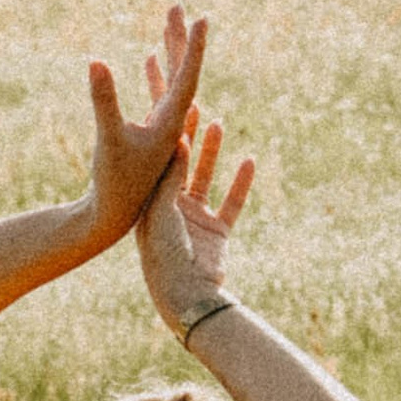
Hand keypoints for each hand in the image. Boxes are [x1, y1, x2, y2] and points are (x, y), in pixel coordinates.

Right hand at [82, 7, 206, 248]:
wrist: (112, 217)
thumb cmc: (112, 181)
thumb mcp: (109, 138)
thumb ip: (104, 99)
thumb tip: (95, 60)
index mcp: (172, 123)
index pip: (190, 77)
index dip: (195, 47)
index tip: (202, 18)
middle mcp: (173, 124)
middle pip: (184, 73)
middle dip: (180, 38)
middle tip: (178, 5)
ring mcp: (163, 129)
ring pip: (172, 82)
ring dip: (170, 51)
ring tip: (168, 21)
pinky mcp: (150, 136)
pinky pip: (159, 96)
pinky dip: (157, 75)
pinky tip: (150, 59)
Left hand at [138, 113, 255, 334]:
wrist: (185, 294)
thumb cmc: (165, 254)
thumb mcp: (162, 210)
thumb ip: (171, 177)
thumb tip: (178, 141)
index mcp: (151, 203)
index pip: (160, 160)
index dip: (167, 134)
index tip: (171, 106)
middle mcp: (172, 208)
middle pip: (183, 164)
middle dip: (189, 136)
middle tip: (195, 105)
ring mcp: (195, 220)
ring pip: (206, 178)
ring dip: (212, 152)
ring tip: (218, 123)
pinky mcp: (217, 233)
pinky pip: (231, 203)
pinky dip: (240, 183)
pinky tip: (249, 160)